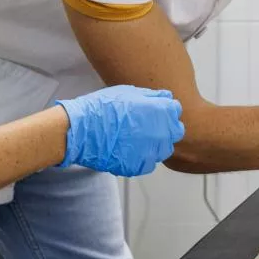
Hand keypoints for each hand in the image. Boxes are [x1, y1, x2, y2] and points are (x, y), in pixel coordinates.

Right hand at [57, 85, 184, 176]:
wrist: (83, 130)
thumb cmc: (103, 107)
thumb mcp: (130, 92)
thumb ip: (152, 96)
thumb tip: (165, 98)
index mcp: (162, 111)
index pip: (176, 111)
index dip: (165, 111)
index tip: (156, 112)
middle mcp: (162, 132)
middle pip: (174, 132)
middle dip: (165, 129)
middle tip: (147, 126)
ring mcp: (152, 151)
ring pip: (163, 150)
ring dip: (155, 145)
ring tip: (136, 139)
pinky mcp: (140, 166)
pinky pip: (148, 163)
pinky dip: (142, 158)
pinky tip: (128, 150)